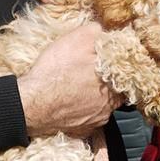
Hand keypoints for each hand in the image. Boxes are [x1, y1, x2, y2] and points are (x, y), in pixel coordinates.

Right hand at [18, 22, 121, 137]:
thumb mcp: (77, 39)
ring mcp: (97, 119)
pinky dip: (83, 112)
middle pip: (116, 91)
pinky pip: (89, 120)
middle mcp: (110, 104)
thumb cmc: (55, 72)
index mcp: (114, 81)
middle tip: (91, 75)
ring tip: (79, 89)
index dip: (116, 66)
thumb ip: (97, 32)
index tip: (107, 63)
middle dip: (106, 82)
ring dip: (95, 98)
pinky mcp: (84, 130)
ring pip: (103, 106)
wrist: (32, 103)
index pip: (127, 73)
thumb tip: (105, 30)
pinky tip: (71, 103)